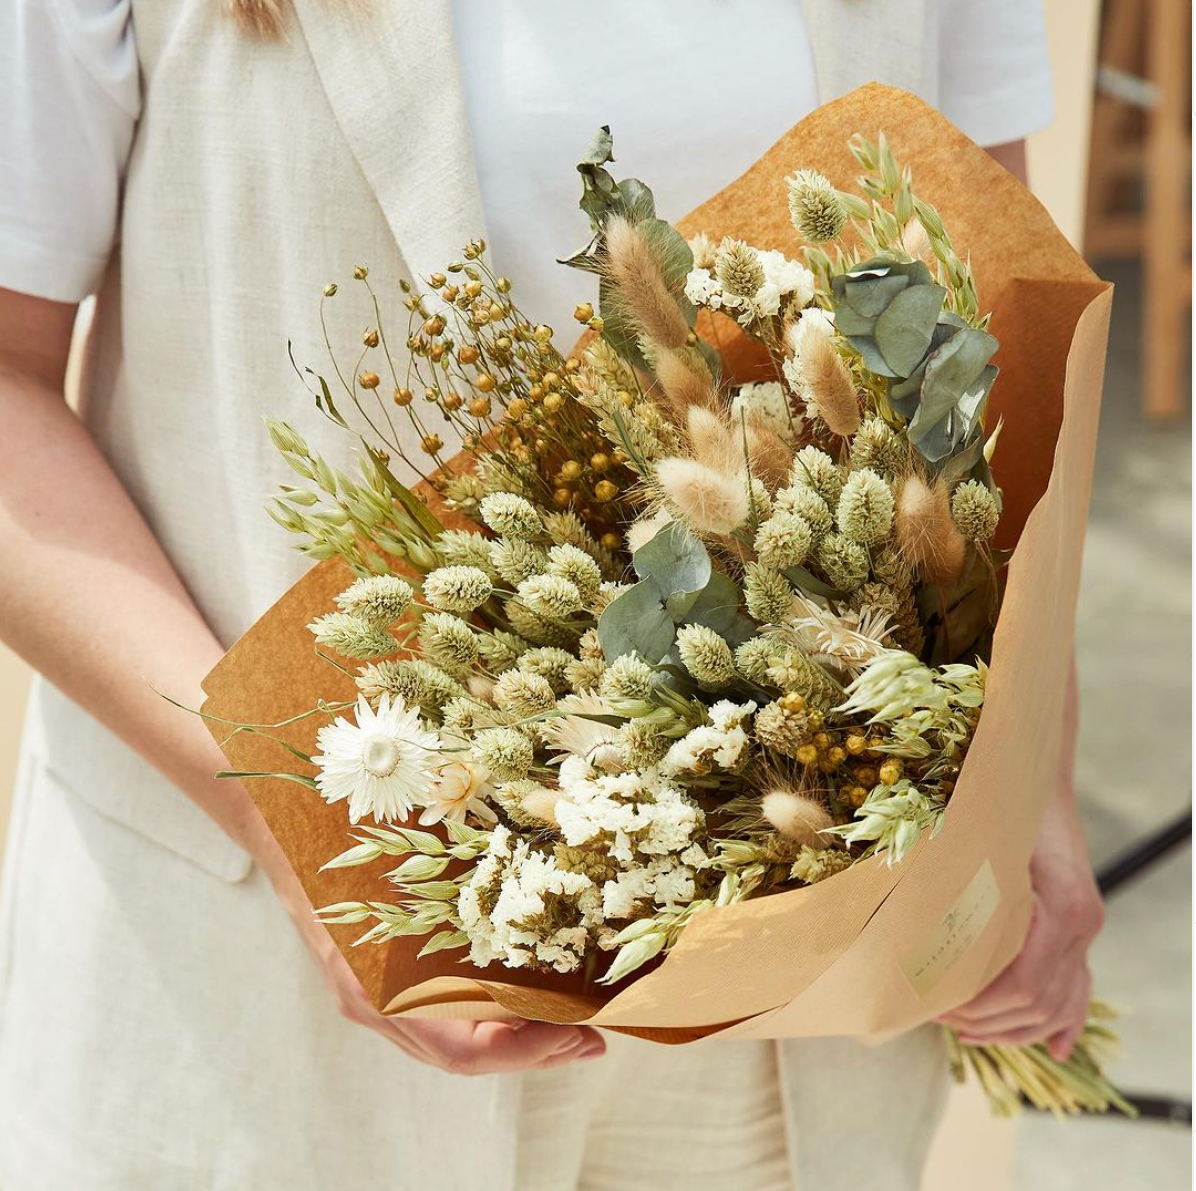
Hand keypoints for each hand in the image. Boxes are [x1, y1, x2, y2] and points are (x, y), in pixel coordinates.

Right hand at [254, 815, 605, 1073]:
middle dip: (533, 1053)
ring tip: (569, 1025)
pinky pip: (437, 1014)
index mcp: (376, 986)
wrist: (280, 815)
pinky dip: (483, 1015)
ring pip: (451, 1041)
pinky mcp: (375, 978)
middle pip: (463, 1056)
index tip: (579, 1035)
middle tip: (592, 1040)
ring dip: (513, 1039)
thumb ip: (455, 882)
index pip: (462, 1050)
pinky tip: (519, 997)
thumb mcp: (403, 852)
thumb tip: (541, 868)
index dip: (525, 1051)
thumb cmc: (340, 829)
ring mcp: (369, 994)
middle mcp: (372, 1002)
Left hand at [937, 787, 1103, 1059]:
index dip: (977, 1003)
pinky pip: (1080, 988)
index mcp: (1061, 907)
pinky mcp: (1081, 928)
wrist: (1035, 771)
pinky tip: (1056, 1049)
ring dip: (1012, 1027)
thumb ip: (963, 887)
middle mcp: (1081, 924)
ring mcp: (1086, 929)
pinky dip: (1065, 1021)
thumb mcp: (980, 841)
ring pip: (1059, 1005)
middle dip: (985, 1019)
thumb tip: (916, 932)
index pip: (1022, 984)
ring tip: (964, 1027)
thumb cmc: (1001, 799)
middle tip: (935, 1014)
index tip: (935, 1003)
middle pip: (1038, 1004)